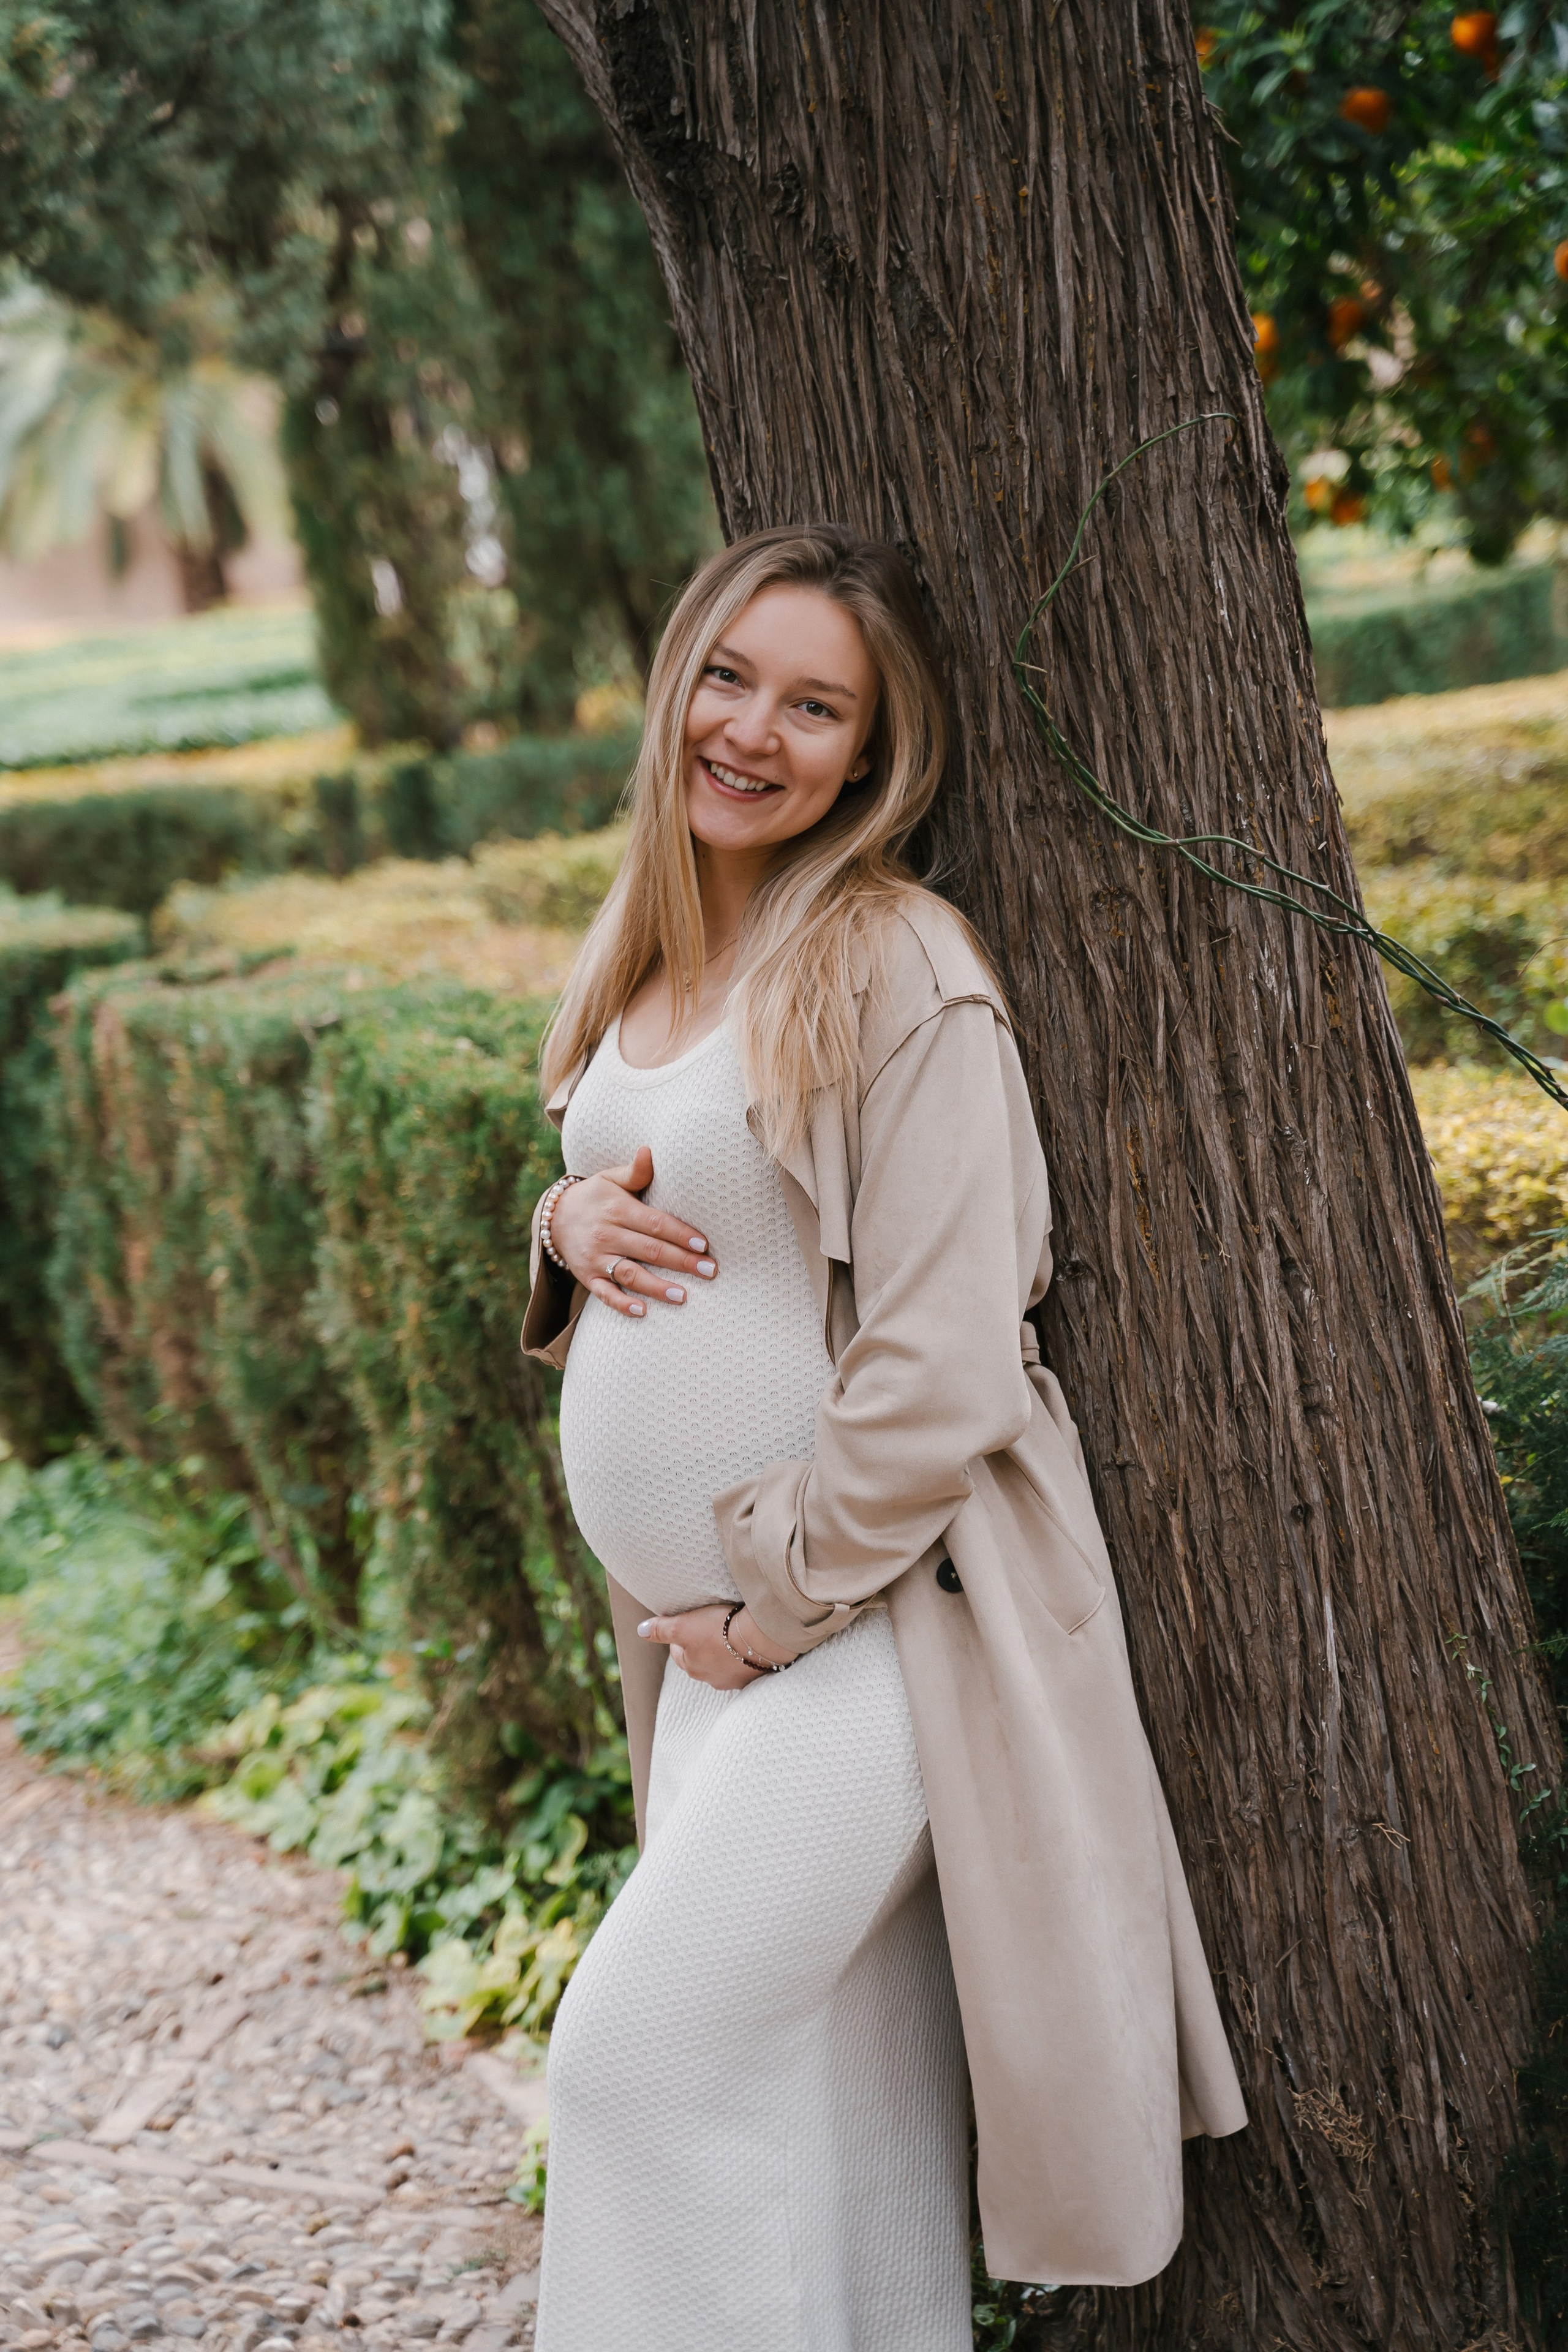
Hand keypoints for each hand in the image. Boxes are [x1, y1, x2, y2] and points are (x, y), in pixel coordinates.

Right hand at [551, 1145, 716, 1320]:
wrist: (554, 1217)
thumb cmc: (595, 1197)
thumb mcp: (610, 1178)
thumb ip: (635, 1171)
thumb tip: (649, 1150)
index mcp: (618, 1209)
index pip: (655, 1223)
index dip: (680, 1234)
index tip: (704, 1244)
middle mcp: (607, 1235)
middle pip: (649, 1250)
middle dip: (681, 1261)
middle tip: (710, 1271)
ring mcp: (596, 1258)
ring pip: (630, 1274)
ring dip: (657, 1287)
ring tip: (684, 1296)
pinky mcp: (588, 1277)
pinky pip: (605, 1294)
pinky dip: (622, 1304)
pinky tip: (642, 1312)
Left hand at [638, 1603, 798, 1689]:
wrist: (760, 1638)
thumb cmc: (719, 1630)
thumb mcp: (683, 1626)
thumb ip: (661, 1629)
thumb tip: (640, 1630)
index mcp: (692, 1667)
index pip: (678, 1653)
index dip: (679, 1637)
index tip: (687, 1624)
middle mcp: (710, 1679)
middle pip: (700, 1660)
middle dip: (701, 1646)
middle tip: (709, 1626)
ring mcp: (733, 1680)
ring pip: (722, 1664)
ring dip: (724, 1652)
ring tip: (730, 1633)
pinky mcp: (754, 1675)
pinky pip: (744, 1666)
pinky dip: (743, 1656)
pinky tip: (747, 1644)